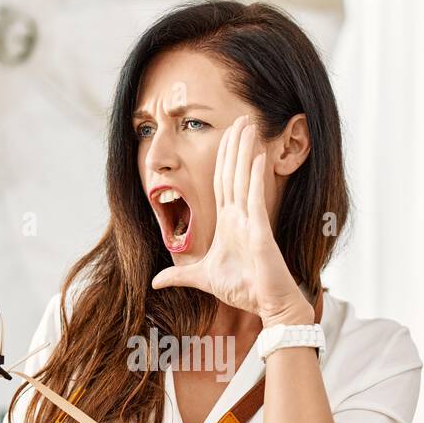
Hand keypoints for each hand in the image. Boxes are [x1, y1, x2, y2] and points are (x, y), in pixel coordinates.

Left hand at [150, 114, 311, 325]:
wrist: (267, 304)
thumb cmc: (243, 289)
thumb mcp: (202, 279)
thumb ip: (179, 276)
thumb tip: (155, 281)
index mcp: (229, 222)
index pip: (223, 182)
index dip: (223, 158)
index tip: (226, 135)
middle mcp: (241, 217)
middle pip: (234, 173)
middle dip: (236, 145)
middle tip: (241, 117)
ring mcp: (252, 222)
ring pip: (246, 180)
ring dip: (246, 151)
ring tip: (248, 126)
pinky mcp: (261, 232)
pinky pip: (256, 199)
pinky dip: (255, 178)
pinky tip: (256, 156)